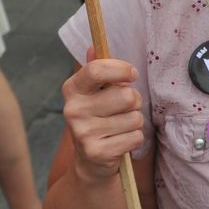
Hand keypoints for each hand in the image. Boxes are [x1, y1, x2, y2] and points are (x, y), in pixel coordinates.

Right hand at [61, 54, 144, 181]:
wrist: (90, 161)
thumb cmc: (99, 118)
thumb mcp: (95, 92)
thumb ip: (98, 70)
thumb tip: (94, 47)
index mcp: (72, 89)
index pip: (98, 69)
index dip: (122, 70)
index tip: (132, 75)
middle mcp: (73, 110)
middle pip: (126, 95)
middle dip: (134, 102)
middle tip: (123, 109)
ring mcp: (83, 132)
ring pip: (134, 117)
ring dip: (134, 122)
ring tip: (120, 127)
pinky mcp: (97, 152)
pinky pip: (135, 136)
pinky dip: (135, 139)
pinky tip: (120, 142)